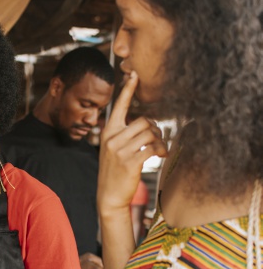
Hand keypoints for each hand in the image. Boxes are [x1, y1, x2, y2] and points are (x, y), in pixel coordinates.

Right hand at [98, 71, 167, 214]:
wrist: (109, 195)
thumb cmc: (116, 171)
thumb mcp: (115, 149)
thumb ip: (127, 134)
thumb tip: (151, 124)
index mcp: (108, 131)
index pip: (119, 106)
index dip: (128, 89)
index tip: (134, 73)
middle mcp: (111, 138)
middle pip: (143, 121)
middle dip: (155, 129)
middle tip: (157, 140)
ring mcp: (119, 150)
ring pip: (150, 133)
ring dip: (160, 140)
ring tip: (159, 150)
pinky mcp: (130, 161)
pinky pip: (152, 148)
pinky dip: (160, 151)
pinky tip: (160, 157)